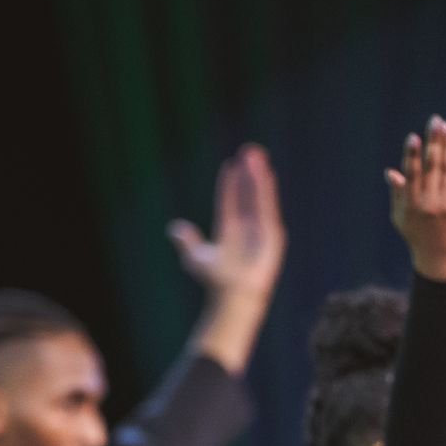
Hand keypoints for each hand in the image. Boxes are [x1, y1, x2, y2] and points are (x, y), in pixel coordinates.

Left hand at [169, 143, 286, 306]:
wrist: (231, 295)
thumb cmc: (215, 281)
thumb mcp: (195, 258)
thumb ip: (187, 241)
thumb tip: (174, 228)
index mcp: (231, 231)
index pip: (230, 201)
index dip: (230, 184)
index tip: (229, 165)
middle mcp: (248, 229)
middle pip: (248, 195)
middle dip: (248, 174)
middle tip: (249, 151)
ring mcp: (261, 231)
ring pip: (259, 197)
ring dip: (258, 176)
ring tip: (256, 155)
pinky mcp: (271, 235)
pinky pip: (267, 207)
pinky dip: (266, 191)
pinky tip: (264, 174)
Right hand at [387, 116, 445, 282]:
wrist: (441, 260)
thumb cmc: (417, 236)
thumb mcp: (400, 218)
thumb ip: (398, 194)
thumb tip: (391, 172)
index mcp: (411, 205)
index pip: (412, 174)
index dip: (413, 155)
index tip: (414, 138)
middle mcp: (430, 203)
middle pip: (433, 165)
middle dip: (434, 141)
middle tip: (436, 121)